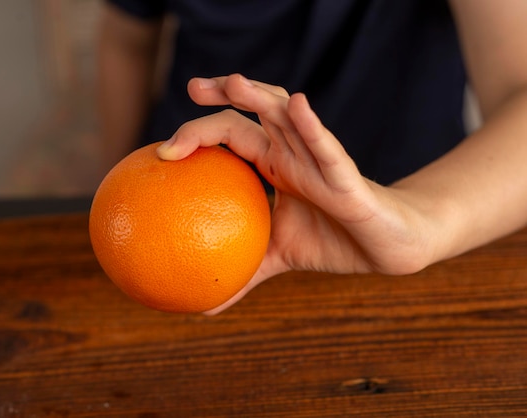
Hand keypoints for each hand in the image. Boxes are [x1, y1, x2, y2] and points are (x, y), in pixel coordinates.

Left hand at [157, 74, 436, 313]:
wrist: (385, 249)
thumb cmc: (331, 241)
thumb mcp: (276, 257)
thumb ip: (242, 274)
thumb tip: (200, 307)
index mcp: (274, 164)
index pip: (232, 135)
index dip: (199, 133)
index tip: (163, 152)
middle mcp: (293, 153)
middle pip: (255, 112)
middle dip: (226, 93)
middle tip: (192, 87)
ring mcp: (319, 159)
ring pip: (288, 117)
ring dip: (261, 97)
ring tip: (232, 83)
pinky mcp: (347, 176)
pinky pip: (328, 149)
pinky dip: (312, 128)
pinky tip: (296, 108)